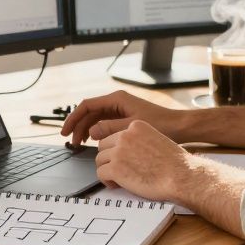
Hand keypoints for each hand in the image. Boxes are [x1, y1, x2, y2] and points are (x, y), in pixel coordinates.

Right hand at [60, 90, 186, 146]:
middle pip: (89, 112)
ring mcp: (120, 109)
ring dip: (86, 130)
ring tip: (80, 144)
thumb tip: (91, 131)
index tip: (65, 131)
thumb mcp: (132, 127)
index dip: (74, 118)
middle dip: (78, 126)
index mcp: (117, 99)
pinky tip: (93, 142)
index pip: (87, 105)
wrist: (179, 126)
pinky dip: (96, 132)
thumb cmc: (161, 123)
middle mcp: (117, 102)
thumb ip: (110, 128)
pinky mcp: (124, 118)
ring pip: (96, 118)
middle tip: (71, 142)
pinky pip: (104, 123)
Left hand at [95, 120, 189, 199]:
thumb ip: (140, 142)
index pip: (115, 135)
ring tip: (119, 179)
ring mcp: (119, 151)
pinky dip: (107, 181)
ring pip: (100, 160)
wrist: (182, 176)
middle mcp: (125, 135)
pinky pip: (100, 173)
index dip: (117, 150)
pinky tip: (118, 185)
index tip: (124, 160)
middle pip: (103, 146)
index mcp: (136, 126)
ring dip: (108, 170)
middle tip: (120, 171)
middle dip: (109, 159)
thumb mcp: (157, 140)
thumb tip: (128, 152)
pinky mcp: (115, 168)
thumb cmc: (175, 164)